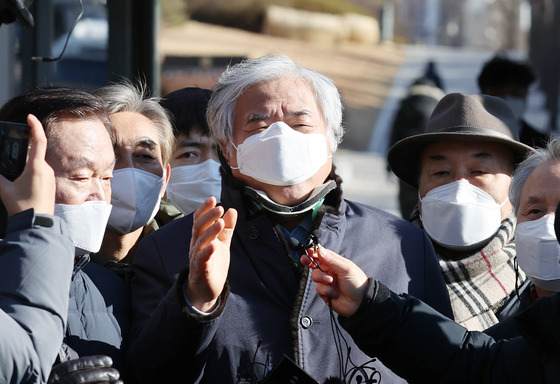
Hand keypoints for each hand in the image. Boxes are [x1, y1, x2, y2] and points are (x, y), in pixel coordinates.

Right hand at [0, 114, 54, 215]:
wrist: (38, 223)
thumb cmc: (22, 206)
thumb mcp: (4, 189)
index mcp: (37, 167)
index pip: (39, 141)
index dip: (36, 127)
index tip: (31, 117)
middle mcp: (47, 170)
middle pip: (35, 152)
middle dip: (24, 148)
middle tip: (15, 144)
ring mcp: (50, 177)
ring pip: (37, 162)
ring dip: (26, 161)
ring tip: (15, 170)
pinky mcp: (50, 183)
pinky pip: (40, 171)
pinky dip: (30, 169)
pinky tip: (21, 178)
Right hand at [48, 355, 121, 383]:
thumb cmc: (53, 382)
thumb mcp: (53, 373)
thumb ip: (66, 365)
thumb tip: (82, 355)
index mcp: (50, 376)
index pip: (73, 366)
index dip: (93, 362)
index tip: (110, 360)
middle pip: (79, 379)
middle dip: (100, 375)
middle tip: (117, 373)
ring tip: (120, 383)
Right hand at [186, 196, 236, 311]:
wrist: (206, 289)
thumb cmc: (212, 263)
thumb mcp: (222, 243)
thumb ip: (227, 228)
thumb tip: (232, 210)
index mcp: (200, 237)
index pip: (199, 220)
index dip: (205, 209)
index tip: (213, 199)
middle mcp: (196, 245)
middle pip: (198, 227)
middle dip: (208, 217)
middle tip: (219, 208)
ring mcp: (197, 257)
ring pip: (200, 242)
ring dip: (210, 231)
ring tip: (219, 222)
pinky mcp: (201, 270)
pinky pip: (202, 260)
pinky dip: (207, 252)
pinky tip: (213, 246)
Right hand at [301, 247, 368, 316]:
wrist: (360, 304)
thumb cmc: (357, 283)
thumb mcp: (346, 269)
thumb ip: (332, 260)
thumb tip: (320, 250)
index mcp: (336, 263)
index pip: (323, 255)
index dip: (315, 252)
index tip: (308, 251)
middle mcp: (330, 272)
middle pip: (315, 264)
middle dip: (309, 262)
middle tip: (305, 260)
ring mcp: (327, 282)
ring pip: (315, 276)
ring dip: (322, 279)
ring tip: (331, 282)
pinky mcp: (325, 293)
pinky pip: (318, 288)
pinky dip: (326, 290)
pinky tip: (334, 293)